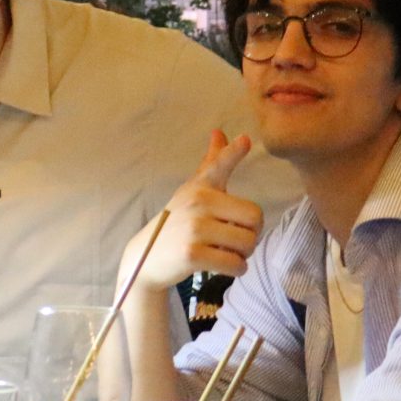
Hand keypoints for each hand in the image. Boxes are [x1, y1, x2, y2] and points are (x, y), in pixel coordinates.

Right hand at [125, 130, 264, 290]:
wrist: (146, 257)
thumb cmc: (178, 221)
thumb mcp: (192, 190)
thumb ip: (212, 163)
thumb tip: (218, 131)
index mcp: (201, 187)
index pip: (220, 165)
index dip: (233, 152)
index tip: (246, 140)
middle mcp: (197, 203)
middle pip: (254, 218)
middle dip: (251, 234)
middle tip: (235, 239)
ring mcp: (194, 228)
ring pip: (247, 244)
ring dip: (243, 255)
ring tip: (226, 252)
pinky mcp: (192, 254)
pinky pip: (235, 264)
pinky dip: (236, 270)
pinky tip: (222, 266)